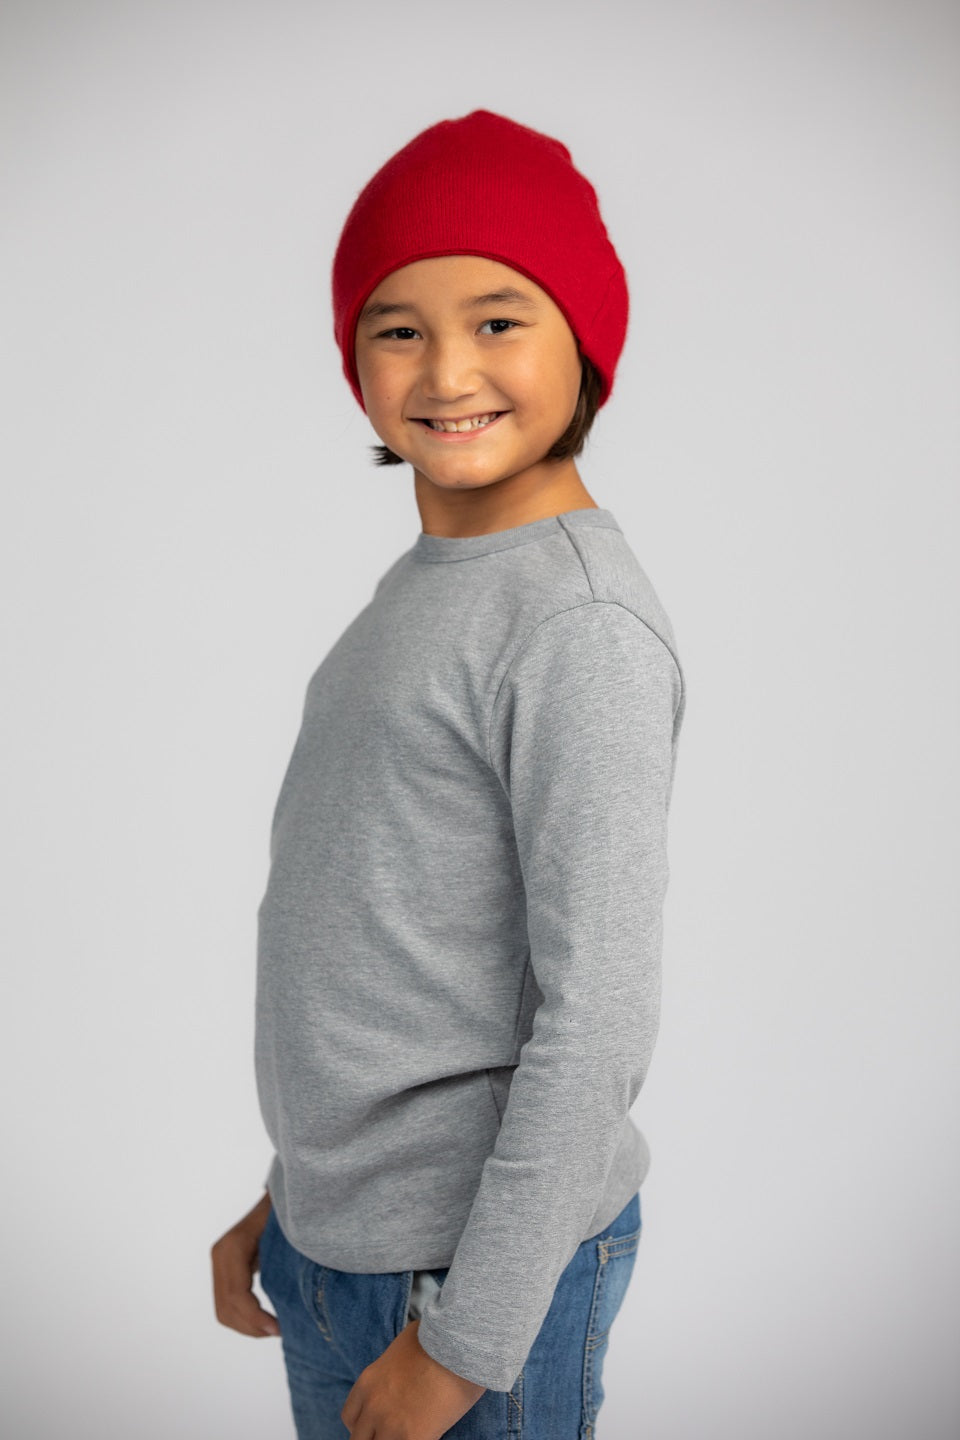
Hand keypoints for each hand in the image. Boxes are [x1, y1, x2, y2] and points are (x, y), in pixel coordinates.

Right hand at [210, 1190, 281, 1337]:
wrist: (277, 1197)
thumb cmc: (287, 1210)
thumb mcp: (289, 1229)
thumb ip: (288, 1257)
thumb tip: (302, 1291)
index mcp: (234, 1245)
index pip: (236, 1294)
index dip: (255, 1317)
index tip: (278, 1328)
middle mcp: (220, 1254)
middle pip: (226, 1308)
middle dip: (252, 1327)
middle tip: (279, 1331)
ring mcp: (218, 1262)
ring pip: (223, 1311)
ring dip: (247, 1327)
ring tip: (274, 1328)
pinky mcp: (223, 1269)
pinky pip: (225, 1304)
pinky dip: (243, 1319)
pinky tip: (265, 1320)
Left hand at [341, 1318, 485, 1438]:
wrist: (457, 1344)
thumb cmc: (436, 1337)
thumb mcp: (403, 1342)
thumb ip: (395, 1361)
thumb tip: (404, 1362)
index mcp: (367, 1383)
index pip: (349, 1418)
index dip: (364, 1424)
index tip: (377, 1424)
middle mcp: (373, 1406)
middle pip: (359, 1439)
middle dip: (376, 1437)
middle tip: (394, 1431)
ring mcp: (391, 1425)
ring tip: (410, 1434)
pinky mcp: (414, 1438)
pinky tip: (427, 1436)